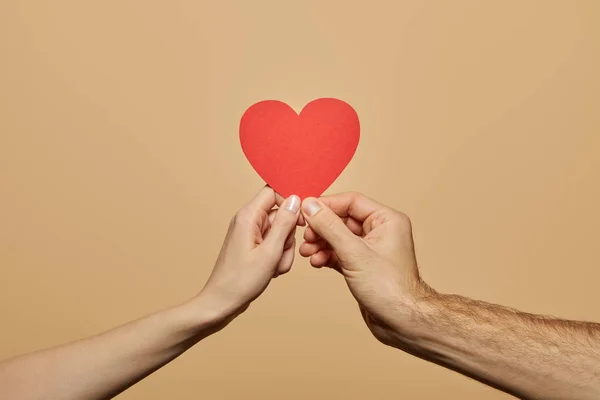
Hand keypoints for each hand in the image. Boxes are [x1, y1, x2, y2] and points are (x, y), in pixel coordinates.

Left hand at [197, 186, 301, 327]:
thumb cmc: (241, 281)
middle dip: (287, 236)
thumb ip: (284, 223)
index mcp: (248, 216)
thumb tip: (296, 199)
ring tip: (273, 266)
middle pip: (281, 215)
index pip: (273, 191)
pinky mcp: (253, 246)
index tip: (301, 220)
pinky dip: (277, 257)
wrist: (222, 303)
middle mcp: (248, 221)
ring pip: (280, 232)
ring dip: (283, 250)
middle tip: (279, 254)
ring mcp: (250, 234)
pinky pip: (274, 244)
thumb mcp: (270, 252)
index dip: (290, 203)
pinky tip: (271, 270)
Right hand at [299, 192, 433, 345]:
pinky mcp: (363, 265)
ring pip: (339, 237)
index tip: (305, 210)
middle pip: (342, 219)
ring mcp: (371, 249)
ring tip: (307, 252)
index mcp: (387, 220)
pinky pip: (340, 252)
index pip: (351, 202)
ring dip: (321, 243)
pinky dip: (327, 255)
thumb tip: (310, 207)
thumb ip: (330, 227)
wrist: (401, 322)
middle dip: (321, 228)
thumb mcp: (354, 253)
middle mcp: (380, 231)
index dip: (326, 205)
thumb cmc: (389, 288)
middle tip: (306, 236)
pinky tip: (316, 262)